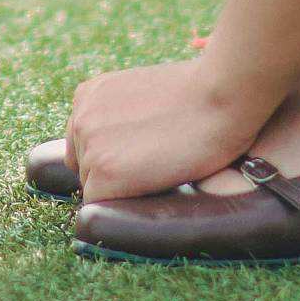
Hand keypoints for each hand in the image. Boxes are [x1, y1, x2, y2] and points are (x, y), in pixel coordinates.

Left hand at [64, 57, 262, 202]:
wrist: (220, 94)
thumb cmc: (199, 93)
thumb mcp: (146, 93)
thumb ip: (124, 115)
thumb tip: (126, 144)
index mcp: (88, 95)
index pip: (85, 142)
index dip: (115, 155)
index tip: (141, 157)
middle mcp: (80, 118)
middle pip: (86, 167)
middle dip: (115, 173)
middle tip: (155, 165)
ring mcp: (90, 146)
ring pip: (95, 188)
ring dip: (123, 190)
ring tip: (161, 172)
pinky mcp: (105, 174)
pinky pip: (102, 207)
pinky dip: (127, 206)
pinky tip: (158, 186)